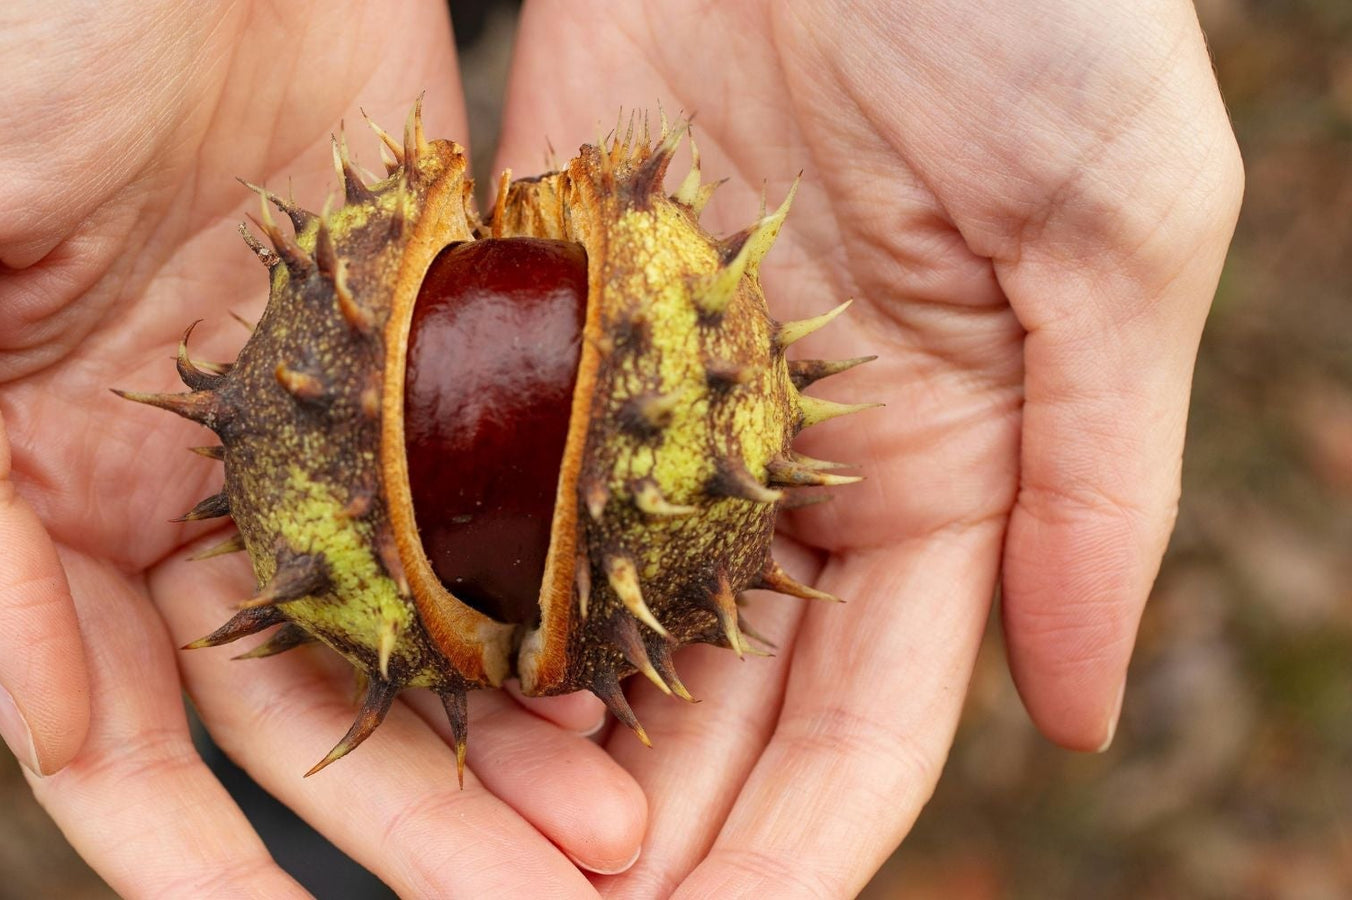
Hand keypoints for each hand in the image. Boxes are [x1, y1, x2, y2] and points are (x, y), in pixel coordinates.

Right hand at [0, 1, 644, 894]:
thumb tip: (30, 713)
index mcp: (32, 480)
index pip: (110, 719)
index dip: (188, 852)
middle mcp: (182, 472)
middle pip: (297, 699)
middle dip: (410, 821)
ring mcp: (312, 406)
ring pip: (417, 620)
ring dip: (504, 735)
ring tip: (615, 835)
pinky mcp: (422, 324)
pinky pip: (494, 485)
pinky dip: (552, 583)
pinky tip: (634, 663)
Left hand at [498, 0, 1241, 893]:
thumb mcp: (1118, 228)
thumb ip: (1099, 477)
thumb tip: (1080, 715)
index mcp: (945, 467)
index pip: (865, 715)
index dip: (797, 844)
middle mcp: (789, 456)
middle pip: (709, 699)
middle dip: (646, 832)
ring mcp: (657, 388)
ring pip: (588, 612)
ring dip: (533, 740)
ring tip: (470, 849)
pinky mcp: (546, 301)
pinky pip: (496, 468)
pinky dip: (459, 575)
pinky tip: (401, 671)